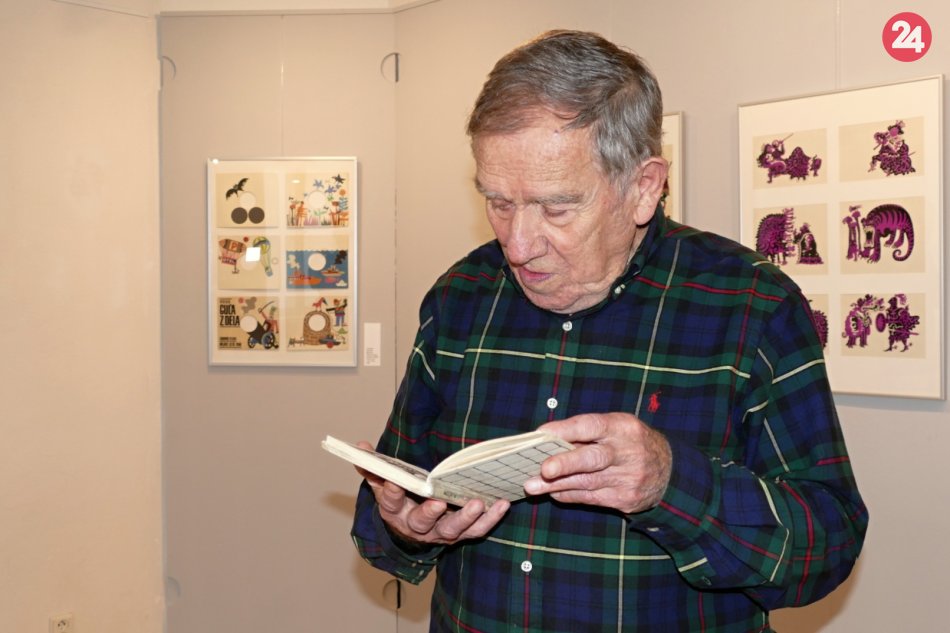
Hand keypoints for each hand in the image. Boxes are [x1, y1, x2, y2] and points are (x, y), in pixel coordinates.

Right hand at [355, 442, 509, 545]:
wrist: (410, 533)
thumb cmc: (400, 500)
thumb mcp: (382, 485)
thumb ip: (372, 467)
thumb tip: (360, 447)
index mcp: (395, 511)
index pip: (391, 502)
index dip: (391, 493)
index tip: (394, 482)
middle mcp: (417, 526)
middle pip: (422, 522)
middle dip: (429, 512)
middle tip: (438, 502)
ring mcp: (440, 533)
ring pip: (452, 529)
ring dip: (466, 518)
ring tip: (478, 503)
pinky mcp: (460, 535)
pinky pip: (476, 531)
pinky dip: (490, 519)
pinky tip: (502, 504)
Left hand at [523, 413, 671, 513]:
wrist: (670, 471)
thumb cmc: (631, 443)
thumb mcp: (618, 428)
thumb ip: (588, 433)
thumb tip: (547, 440)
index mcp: (622, 428)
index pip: (591, 426)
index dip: (565, 429)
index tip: (541, 433)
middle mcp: (626, 453)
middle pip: (593, 458)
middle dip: (566, 463)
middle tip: (544, 469)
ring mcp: (627, 479)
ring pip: (586, 483)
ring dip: (555, 485)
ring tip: (531, 485)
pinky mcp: (625, 499)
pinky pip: (590, 498)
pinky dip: (569, 494)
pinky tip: (553, 492)